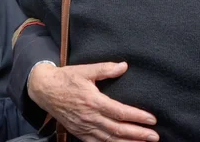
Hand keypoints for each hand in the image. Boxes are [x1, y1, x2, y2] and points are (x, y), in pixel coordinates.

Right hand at [28, 62, 158, 141]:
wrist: (45, 90)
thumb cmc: (68, 78)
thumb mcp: (87, 70)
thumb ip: (106, 68)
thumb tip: (124, 66)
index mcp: (94, 102)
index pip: (121, 112)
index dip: (138, 117)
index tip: (152, 120)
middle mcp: (90, 118)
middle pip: (118, 130)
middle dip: (138, 134)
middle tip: (155, 137)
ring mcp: (84, 128)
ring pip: (108, 140)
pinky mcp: (79, 133)